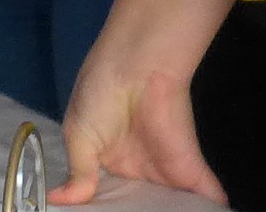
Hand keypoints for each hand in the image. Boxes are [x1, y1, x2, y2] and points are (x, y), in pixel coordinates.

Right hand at [52, 0, 234, 204]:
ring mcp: (163, 172)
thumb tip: (58, 200)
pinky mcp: (188, 169)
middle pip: (136, 208)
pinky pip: (202, 196)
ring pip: (168, 207)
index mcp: (104, 164)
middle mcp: (134, 172)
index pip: (103, 200)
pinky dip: (207, 210)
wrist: (136, 67)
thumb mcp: (78, 134)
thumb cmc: (100, 95)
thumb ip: (78, 174)